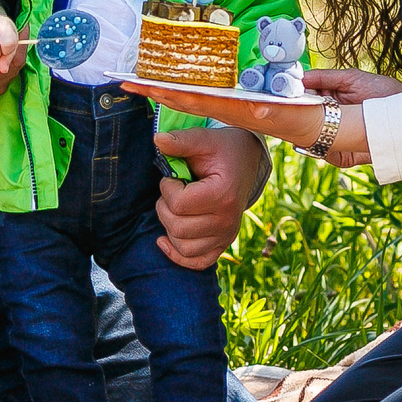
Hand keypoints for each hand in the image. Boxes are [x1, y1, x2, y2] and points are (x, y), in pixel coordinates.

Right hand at [122, 63, 401, 166]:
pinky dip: (204, 99)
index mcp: (280, 108)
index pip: (231, 99)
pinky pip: (235, 107)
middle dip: (171, 94)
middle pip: (210, 103)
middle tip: (132, 83)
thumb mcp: (345, 84)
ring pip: (213, 105)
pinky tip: (178, 93)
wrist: (395, 125)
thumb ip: (320, 81)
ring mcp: (269, 118)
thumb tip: (304, 78)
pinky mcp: (278, 118)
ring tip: (143, 85)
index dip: (200, 92)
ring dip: (176, 95)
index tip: (169, 83)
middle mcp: (267, 115)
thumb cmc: (378, 105)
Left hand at [152, 125, 269, 269]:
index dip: (166, 188)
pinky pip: (197, 262)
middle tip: (170, 191)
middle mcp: (227, 220)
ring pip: (184, 247)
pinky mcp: (223, 243)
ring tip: (174, 208)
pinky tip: (164, 240)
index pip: (179, 204)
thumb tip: (157, 139)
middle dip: (164, 207)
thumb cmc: (222, 149)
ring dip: (169, 228)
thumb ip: (181, 140)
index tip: (172, 176)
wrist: (245, 162)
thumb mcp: (204, 139)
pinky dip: (178, 255)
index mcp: (223, 194)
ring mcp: (226, 235)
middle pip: (178, 228)